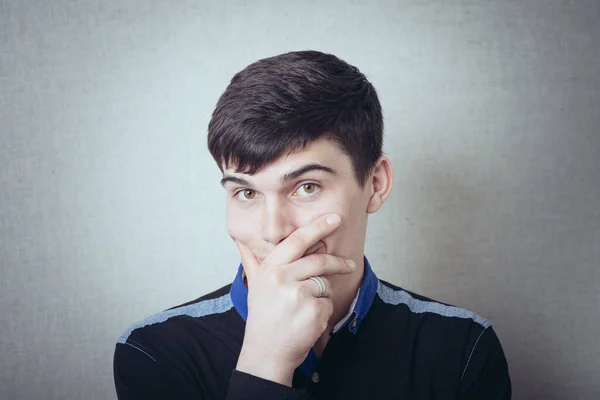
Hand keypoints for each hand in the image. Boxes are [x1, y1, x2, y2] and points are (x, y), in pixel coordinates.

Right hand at [234, 213, 355, 385]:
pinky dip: (323, 312)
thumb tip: (240, 240)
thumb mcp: (255, 286)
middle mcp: (282, 278)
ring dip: (321, 295)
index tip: (334, 218)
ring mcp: (298, 294)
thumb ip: (252, 261)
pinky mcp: (313, 311)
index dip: (317, 227)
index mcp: (270, 269)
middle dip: (338, 262)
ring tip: (304, 309)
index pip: (297, 241)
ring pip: (324, 284)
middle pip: (318, 260)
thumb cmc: (262, 318)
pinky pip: (328, 303)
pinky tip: (307, 321)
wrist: (265, 353)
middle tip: (349, 264)